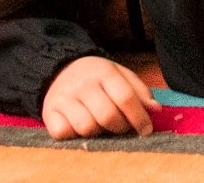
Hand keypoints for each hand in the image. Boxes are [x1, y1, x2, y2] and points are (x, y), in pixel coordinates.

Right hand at [42, 56, 160, 139]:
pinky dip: (73, 134)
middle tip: (121, 127)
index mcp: (104, 72)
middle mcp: (83, 83)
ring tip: (99, 124)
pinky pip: (64, 133)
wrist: (60, 69)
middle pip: (107, 116)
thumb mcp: (120, 76)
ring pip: (86, 128)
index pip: (125, 97)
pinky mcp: (49, 111)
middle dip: (120, 127)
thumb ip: (139, 91)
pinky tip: (78, 125)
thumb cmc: (97, 77)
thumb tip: (155, 109)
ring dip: (97, 132)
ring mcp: (64, 97)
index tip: (146, 130)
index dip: (139, 117)